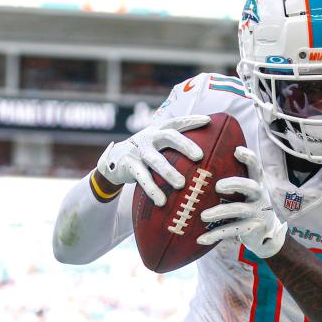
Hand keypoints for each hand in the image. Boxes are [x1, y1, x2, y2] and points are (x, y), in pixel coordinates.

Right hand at [96, 115, 210, 206]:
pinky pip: (142, 178)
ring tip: (181, 184)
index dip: (191, 120)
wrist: (113, 161)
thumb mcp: (159, 145)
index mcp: (159, 131)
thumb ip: (176, 147)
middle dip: (184, 144)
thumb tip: (208, 156)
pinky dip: (152, 189)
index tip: (208, 121)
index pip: (176, 122)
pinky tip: (162, 201)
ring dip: (168, 171)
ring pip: (155, 160)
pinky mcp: (128, 165)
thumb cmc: (146, 153)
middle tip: (199, 156)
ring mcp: (138, 151)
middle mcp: (149, 137)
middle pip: (168, 136)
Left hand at [197, 146, 286, 257]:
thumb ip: (235, 179)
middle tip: (218, 186)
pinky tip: (201, 239)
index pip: (256, 167)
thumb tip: (207, 161)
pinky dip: (215, 235)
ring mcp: (256, 213)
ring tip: (203, 216)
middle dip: (235, 184)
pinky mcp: (251, 228)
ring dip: (219, 212)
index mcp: (257, 184)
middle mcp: (259, 196)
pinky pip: (231, 230)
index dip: (249, 158)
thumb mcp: (247, 192)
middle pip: (250, 186)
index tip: (237, 151)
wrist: (266, 233)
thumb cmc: (249, 205)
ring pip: (238, 210)